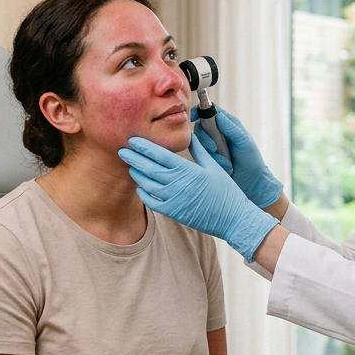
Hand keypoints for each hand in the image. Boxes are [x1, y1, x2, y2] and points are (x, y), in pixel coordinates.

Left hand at [119, 136, 278, 261]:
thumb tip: (189, 136)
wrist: (232, 218)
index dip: (144, 146)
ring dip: (138, 174)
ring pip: (148, 184)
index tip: (133, 140)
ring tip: (131, 166)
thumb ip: (199, 151)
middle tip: (123, 150)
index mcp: (188, 170)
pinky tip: (140, 187)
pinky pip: (152, 202)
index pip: (160, 155)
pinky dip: (144, 194)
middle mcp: (178, 184)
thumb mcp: (213, 167)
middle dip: (134, 158)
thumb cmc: (225, 191)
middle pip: (149, 168)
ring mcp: (174, 199)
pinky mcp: (173, 212)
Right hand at [193, 106, 282, 207]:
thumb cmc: (252, 160)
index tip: (194, 117)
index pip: (209, 111)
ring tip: (226, 162)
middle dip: (206, 139)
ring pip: (198, 143)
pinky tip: (223, 167)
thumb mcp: (244, 142)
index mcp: (227, 124)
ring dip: (211, 153)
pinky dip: (211, 161)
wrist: (252, 183)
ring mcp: (211, 147)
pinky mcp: (207, 159)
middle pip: (200, 127)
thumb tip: (218, 115)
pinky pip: (200, 156)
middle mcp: (217, 134)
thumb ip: (231, 128)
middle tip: (215, 148)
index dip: (200, 111)